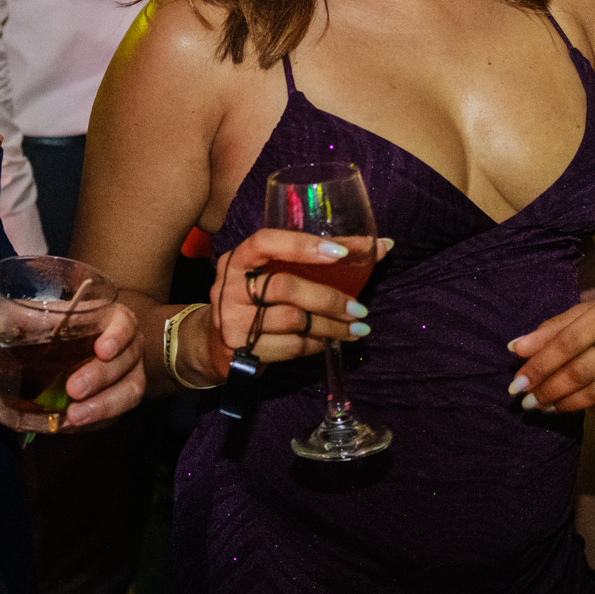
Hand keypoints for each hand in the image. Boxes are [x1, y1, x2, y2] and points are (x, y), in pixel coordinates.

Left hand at [0, 301, 145, 431]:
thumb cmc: (60, 324)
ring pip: (129, 391)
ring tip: (75, 416)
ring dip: (104, 404)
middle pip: (125, 362)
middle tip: (73, 390)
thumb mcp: (35, 316)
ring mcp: (127, 374)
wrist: (90, 340)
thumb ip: (2, 320)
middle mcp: (126, 347)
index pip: (125, 324)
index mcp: (109, 319)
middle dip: (100, 377)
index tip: (101, 349)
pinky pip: (118, 411)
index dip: (118, 336)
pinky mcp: (121, 398)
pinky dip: (98, 419)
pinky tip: (74, 424)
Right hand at [197, 228, 379, 374]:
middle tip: (359, 309)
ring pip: (293, 320)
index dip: (302, 245)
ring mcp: (231, 320)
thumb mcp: (271, 275)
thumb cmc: (256, 301)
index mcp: (237, 259)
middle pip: (285, 286)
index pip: (266, 242)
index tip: (341, 252)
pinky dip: (316, 344)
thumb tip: (381, 246)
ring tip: (355, 329)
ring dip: (331, 326)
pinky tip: (328, 342)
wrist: (213, 345)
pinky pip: (290, 347)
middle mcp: (228, 286)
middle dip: (329, 298)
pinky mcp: (239, 351)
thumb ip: (314, 261)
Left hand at [506, 287, 594, 415]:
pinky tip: (578, 406)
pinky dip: (594, 408)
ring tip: (546, 407)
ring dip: (568, 404)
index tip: (518, 384)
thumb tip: (516, 349)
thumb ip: (552, 330)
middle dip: (550, 389)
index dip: (541, 365)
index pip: (569, 342)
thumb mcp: (586, 312)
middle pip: (584, 370)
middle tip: (528, 402)